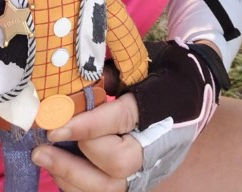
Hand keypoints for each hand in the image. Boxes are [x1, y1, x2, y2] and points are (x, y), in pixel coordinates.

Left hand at [33, 40, 228, 190]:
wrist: (199, 90)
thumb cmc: (169, 71)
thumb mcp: (146, 61)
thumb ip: (113, 72)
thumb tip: (76, 81)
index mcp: (160, 107)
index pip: (119, 122)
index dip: (86, 127)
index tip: (55, 127)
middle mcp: (157, 144)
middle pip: (116, 166)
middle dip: (74, 161)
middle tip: (41, 147)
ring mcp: (150, 167)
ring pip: (110, 189)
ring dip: (71, 178)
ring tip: (43, 158)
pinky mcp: (141, 179)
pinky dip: (80, 186)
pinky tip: (60, 171)